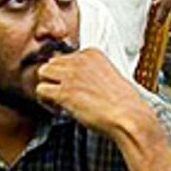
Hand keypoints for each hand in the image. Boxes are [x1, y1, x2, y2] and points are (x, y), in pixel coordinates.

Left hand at [35, 49, 150, 140]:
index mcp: (92, 54)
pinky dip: (45, 101)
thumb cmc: (123, 103)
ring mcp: (71, 75)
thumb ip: (90, 73)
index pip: (65, 56)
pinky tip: (58, 108)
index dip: (66, 73)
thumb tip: (75, 81)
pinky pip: (41, 90)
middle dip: (54, 78)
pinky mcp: (65, 92)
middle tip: (62, 93)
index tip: (72, 86)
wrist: (129, 116)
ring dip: (48, 87)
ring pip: (42, 73)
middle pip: (51, 62)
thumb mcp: (108, 76)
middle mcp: (80, 60)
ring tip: (58, 101)